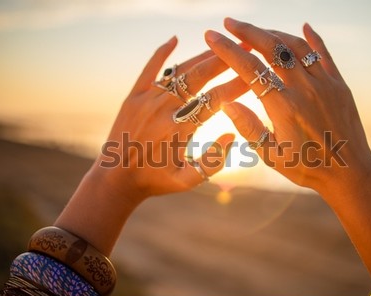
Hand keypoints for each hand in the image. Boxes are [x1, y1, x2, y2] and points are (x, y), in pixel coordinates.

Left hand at [95, 35, 248, 202]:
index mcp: (179, 128)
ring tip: (221, 46)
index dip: (237, 86)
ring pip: (179, 70)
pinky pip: (149, 69)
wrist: (116, 177)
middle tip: (244, 50)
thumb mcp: (187, 180)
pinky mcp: (134, 96)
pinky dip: (161, 53)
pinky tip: (174, 39)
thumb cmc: (156, 180)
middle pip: (199, 76)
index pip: (215, 100)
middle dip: (224, 61)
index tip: (254, 77)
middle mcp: (163, 109)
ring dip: (202, 57)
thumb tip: (232, 135)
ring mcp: (147, 99)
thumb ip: (213, 162)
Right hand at [204, 18, 370, 195]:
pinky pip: (324, 54)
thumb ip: (248, 127)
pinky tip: (303, 26)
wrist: (349, 172)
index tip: (213, 36)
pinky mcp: (339, 85)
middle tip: (229, 22)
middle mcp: (304, 89)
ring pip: (296, 47)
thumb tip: (227, 103)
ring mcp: (324, 84)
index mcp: (283, 107)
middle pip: (272, 49)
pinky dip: (313, 38)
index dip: (228, 50)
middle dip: (247, 32)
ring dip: (274, 34)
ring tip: (257, 30)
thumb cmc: (307, 167)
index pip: (250, 69)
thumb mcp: (271, 155)